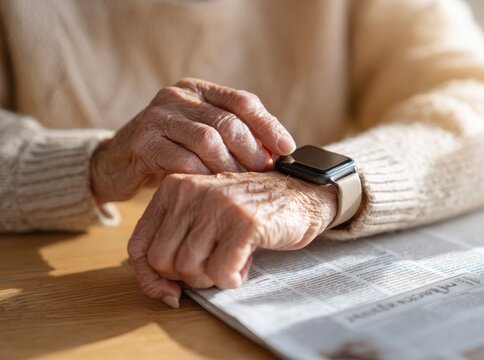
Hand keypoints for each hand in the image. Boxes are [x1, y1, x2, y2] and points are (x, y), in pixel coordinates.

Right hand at [90, 78, 295, 202]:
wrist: (117, 164)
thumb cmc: (169, 153)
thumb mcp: (202, 139)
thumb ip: (233, 138)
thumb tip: (278, 153)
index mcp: (199, 91)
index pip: (243, 101)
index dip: (268, 126)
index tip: (287, 149)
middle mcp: (178, 97)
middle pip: (228, 121)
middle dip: (252, 151)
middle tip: (265, 174)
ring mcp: (158, 116)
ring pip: (208, 140)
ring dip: (230, 167)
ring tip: (241, 186)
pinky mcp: (143, 141)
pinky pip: (182, 160)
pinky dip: (203, 177)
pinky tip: (213, 190)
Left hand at [127, 172, 336, 307]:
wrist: (301, 194)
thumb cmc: (249, 212)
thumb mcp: (203, 216)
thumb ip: (175, 243)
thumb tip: (160, 291)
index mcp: (174, 187)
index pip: (139, 246)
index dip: (151, 278)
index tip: (171, 290)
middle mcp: (191, 191)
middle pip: (163, 262)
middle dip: (188, 276)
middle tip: (214, 264)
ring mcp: (218, 205)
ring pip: (190, 269)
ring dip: (213, 277)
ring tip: (233, 258)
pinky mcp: (244, 223)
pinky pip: (220, 273)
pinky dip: (232, 278)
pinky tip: (245, 264)